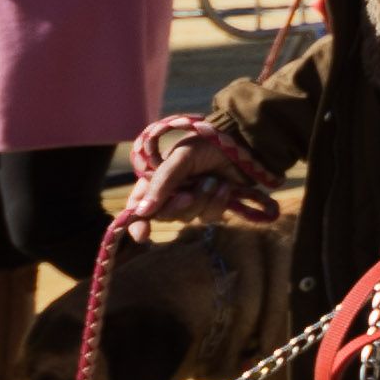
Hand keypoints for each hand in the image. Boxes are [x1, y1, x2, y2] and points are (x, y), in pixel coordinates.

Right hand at [131, 129, 248, 223]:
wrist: (243, 143)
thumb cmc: (208, 145)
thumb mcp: (181, 157)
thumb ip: (162, 182)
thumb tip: (142, 211)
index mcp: (156, 178)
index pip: (138, 205)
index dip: (136, 222)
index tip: (143, 235)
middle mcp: (170, 192)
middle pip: (164, 215)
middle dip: (178, 206)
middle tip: (190, 194)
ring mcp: (192, 201)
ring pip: (187, 217)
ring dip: (202, 200)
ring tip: (213, 180)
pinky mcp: (212, 206)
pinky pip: (208, 217)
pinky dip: (217, 203)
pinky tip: (226, 187)